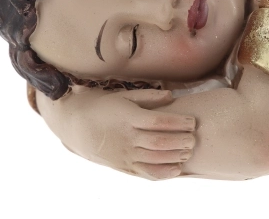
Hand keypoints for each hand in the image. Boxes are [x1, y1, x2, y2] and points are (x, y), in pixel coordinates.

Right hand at [67, 89, 195, 179]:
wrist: (74, 124)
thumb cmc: (101, 105)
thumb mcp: (122, 95)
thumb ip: (147, 96)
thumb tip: (171, 95)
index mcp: (128, 117)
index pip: (159, 121)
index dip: (178, 122)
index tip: (192, 121)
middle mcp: (127, 137)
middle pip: (160, 141)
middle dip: (181, 140)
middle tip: (194, 138)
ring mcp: (124, 154)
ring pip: (155, 158)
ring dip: (175, 156)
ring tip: (189, 151)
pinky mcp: (122, 166)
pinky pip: (145, 172)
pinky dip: (162, 173)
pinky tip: (176, 169)